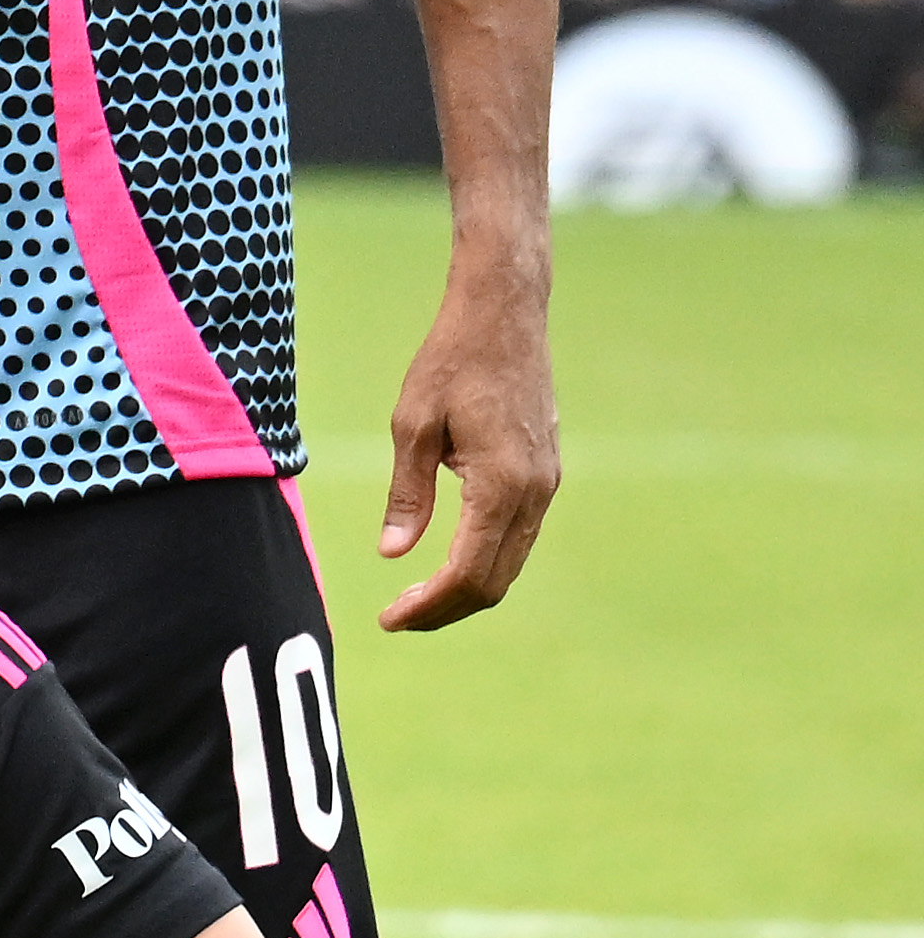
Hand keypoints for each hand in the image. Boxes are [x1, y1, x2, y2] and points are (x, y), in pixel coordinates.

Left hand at [371, 253, 556, 627]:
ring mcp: (547, 485)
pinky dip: (483, 560)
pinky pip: (517, 536)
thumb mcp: (412, 426)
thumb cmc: (451, 363)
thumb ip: (407, 495)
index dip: (430, 606)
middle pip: (496, 580)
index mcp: (501, 484)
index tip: (389, 620)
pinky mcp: (545, 474)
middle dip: (445, 608)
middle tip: (396, 618)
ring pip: (510, 562)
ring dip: (465, 588)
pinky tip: (446, 560)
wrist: (505, 317)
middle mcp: (534, 492)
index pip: (468, 572)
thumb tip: (394, 554)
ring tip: (414, 599)